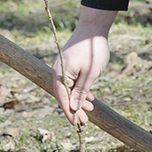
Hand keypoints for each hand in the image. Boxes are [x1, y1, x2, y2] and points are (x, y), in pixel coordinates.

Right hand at [52, 6, 117, 124]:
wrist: (94, 28)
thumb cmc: (92, 50)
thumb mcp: (90, 74)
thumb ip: (81, 91)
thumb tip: (74, 107)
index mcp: (60, 73)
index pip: (62, 97)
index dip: (69, 112)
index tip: (75, 124)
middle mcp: (58, 71)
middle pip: (65, 95)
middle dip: (75, 108)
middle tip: (85, 121)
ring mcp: (64, 68)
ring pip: (69, 89)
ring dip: (79, 100)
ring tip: (90, 110)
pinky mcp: (70, 65)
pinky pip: (73, 82)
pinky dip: (80, 91)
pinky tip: (89, 98)